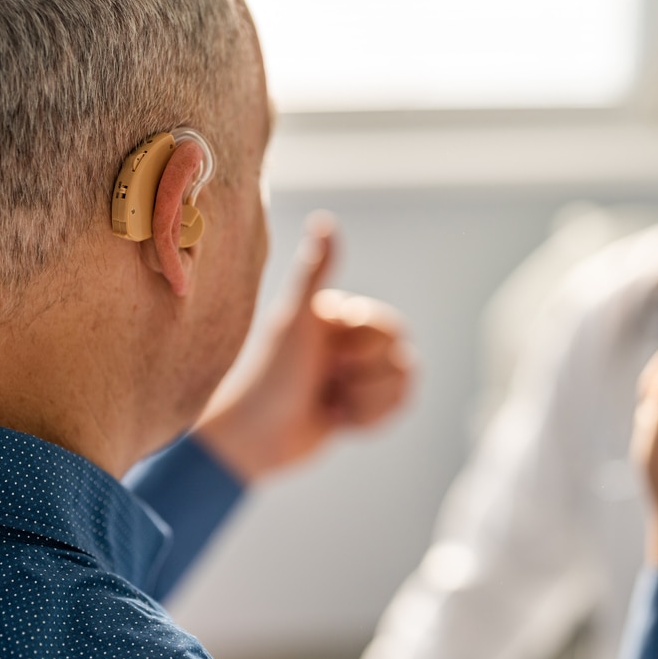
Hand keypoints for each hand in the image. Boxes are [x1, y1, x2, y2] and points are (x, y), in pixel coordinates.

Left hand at [195, 213, 413, 482]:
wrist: (255, 438)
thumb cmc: (268, 374)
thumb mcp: (295, 320)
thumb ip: (315, 272)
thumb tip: (324, 220)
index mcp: (339, 316)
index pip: (390, 327)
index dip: (364, 350)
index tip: (328, 357)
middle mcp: (350, 341)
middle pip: (401, 357)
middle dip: (365, 380)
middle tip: (326, 382)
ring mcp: (357, 374)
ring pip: (403, 385)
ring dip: (366, 402)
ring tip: (329, 405)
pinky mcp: (360, 406)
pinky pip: (396, 408)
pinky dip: (368, 420)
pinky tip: (336, 420)